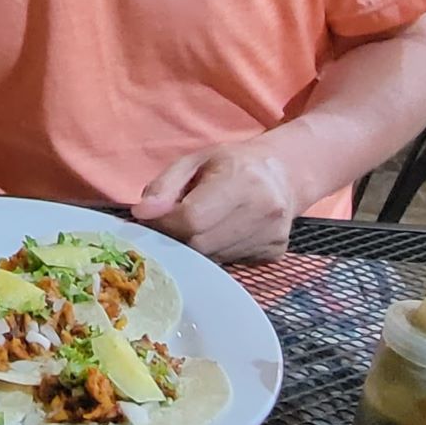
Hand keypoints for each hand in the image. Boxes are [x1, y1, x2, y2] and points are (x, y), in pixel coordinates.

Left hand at [132, 141, 301, 263]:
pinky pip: (230, 263)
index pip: (192, 219)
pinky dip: (216, 253)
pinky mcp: (273, 255)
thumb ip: (165, 186)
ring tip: (201, 225)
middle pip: (201, 245)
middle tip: (174, 224)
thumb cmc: (233, 163)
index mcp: (242, 180)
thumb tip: (141, 214)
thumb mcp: (195, 161)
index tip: (156, 217)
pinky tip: (222, 233)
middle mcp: (263, 211)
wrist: (284, 173)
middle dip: (178, 238)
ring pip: (213, 259)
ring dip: (197, 248)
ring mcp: (271, 237)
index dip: (166, 223)